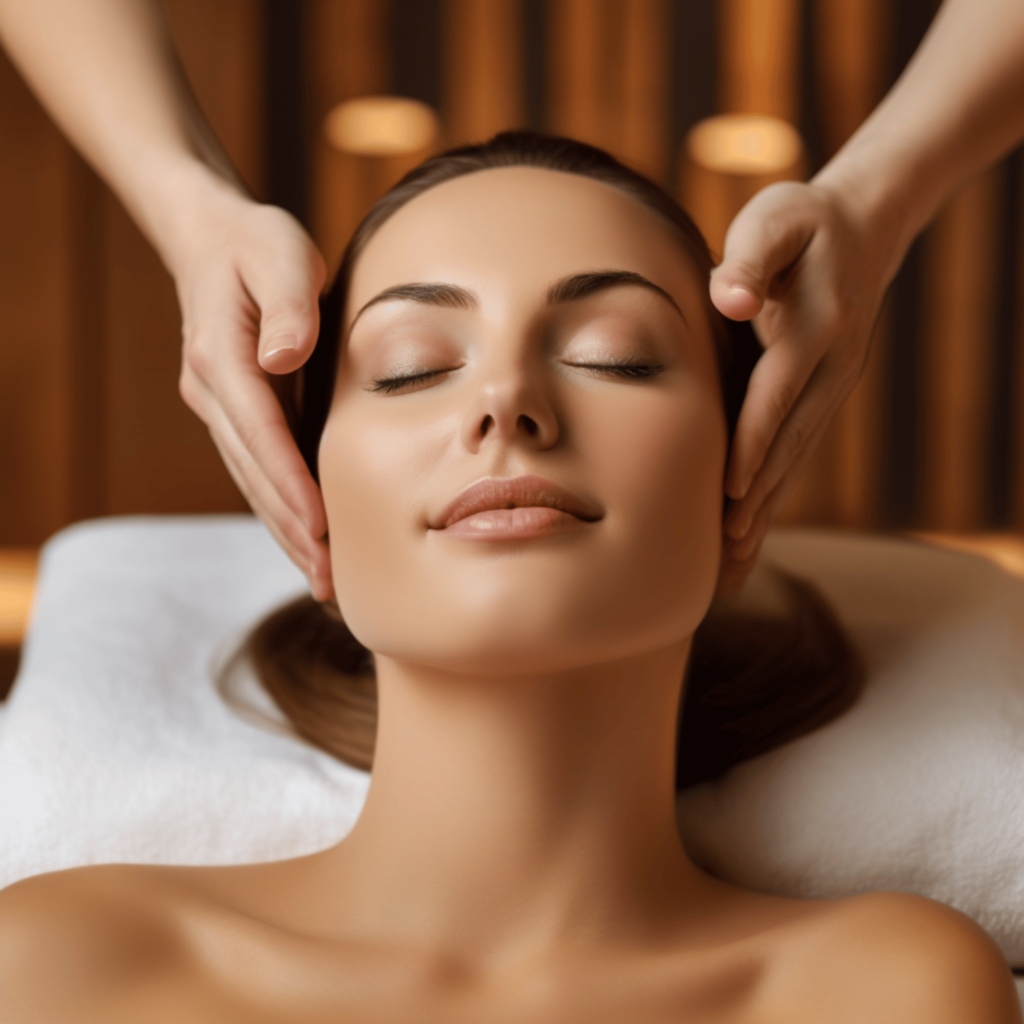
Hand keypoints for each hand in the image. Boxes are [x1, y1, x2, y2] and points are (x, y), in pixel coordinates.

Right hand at [171, 184, 331, 598]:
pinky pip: (255, 470)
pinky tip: (304, 538)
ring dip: (284, 532)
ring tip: (320, 579)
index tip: (321, 528)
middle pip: (253, 474)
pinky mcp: (231, 412)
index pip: (260, 434)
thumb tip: (284, 357)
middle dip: (291, 530)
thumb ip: (287, 304)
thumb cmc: (256, 243)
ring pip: (251, 481)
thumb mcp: (280, 253)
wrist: (211, 238)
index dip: (290, 484)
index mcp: (222, 359)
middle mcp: (211, 393)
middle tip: (328, 581)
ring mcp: (216, 406)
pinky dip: (279, 507)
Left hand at [711, 179, 890, 590]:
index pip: (776, 397)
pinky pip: (797, 451)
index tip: (730, 492)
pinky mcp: (825, 396)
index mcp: (814, 328)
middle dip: (757, 500)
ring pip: (795, 458)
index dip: (752, 445)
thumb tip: (729, 298)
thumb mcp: (776, 219)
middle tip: (726, 556)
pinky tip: (753, 525)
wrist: (865, 225)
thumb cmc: (803, 222)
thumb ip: (750, 256)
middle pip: (789, 445)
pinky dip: (774, 492)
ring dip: (766, 510)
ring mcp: (833, 388)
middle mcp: (831, 368)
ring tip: (736, 563)